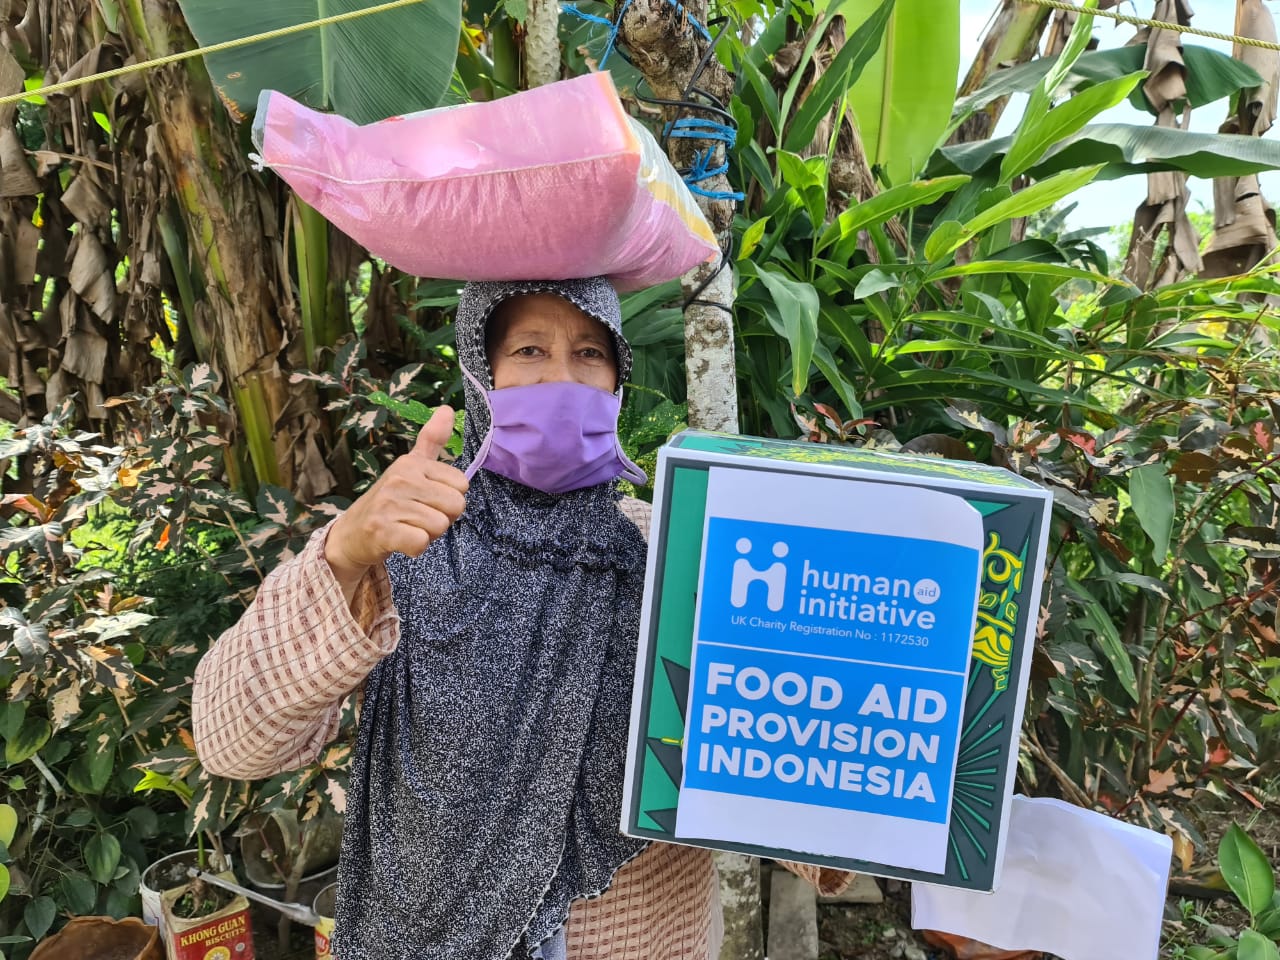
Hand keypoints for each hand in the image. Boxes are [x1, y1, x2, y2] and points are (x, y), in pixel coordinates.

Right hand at [325, 406, 467, 595]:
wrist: (351, 534)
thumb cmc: (390, 501)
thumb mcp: (410, 467)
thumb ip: (431, 440)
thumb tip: (448, 408)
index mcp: (411, 463)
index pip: (461, 484)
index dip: (449, 499)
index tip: (427, 500)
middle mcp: (400, 478)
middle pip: (456, 506)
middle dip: (442, 518)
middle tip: (417, 517)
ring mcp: (389, 504)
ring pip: (440, 526)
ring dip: (428, 534)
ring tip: (407, 528)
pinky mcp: (382, 531)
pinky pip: (422, 543)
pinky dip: (415, 548)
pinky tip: (401, 542)